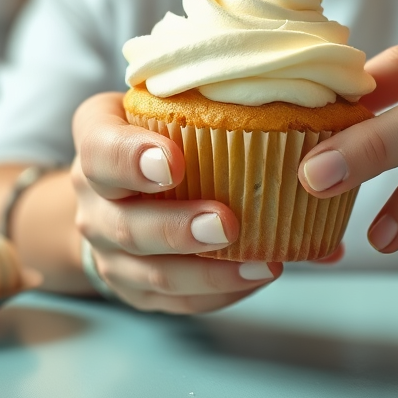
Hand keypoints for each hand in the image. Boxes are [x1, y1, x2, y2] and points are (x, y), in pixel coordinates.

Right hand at [71, 93, 280, 313]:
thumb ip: (209, 98)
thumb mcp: (163, 96)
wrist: (112, 183)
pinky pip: (174, 301)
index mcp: (95, 138)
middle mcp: (92, 198)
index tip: (173, 161)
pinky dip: (218, 293)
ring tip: (261, 264)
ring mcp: (108, 250)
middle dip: (178, 228)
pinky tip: (255, 276)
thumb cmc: (156, 126)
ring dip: (208, 273)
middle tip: (227, 222)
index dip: (131, 158)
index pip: (100, 148)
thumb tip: (305, 122)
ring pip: (152, 273)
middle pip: (127, 224)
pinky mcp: (132, 287)